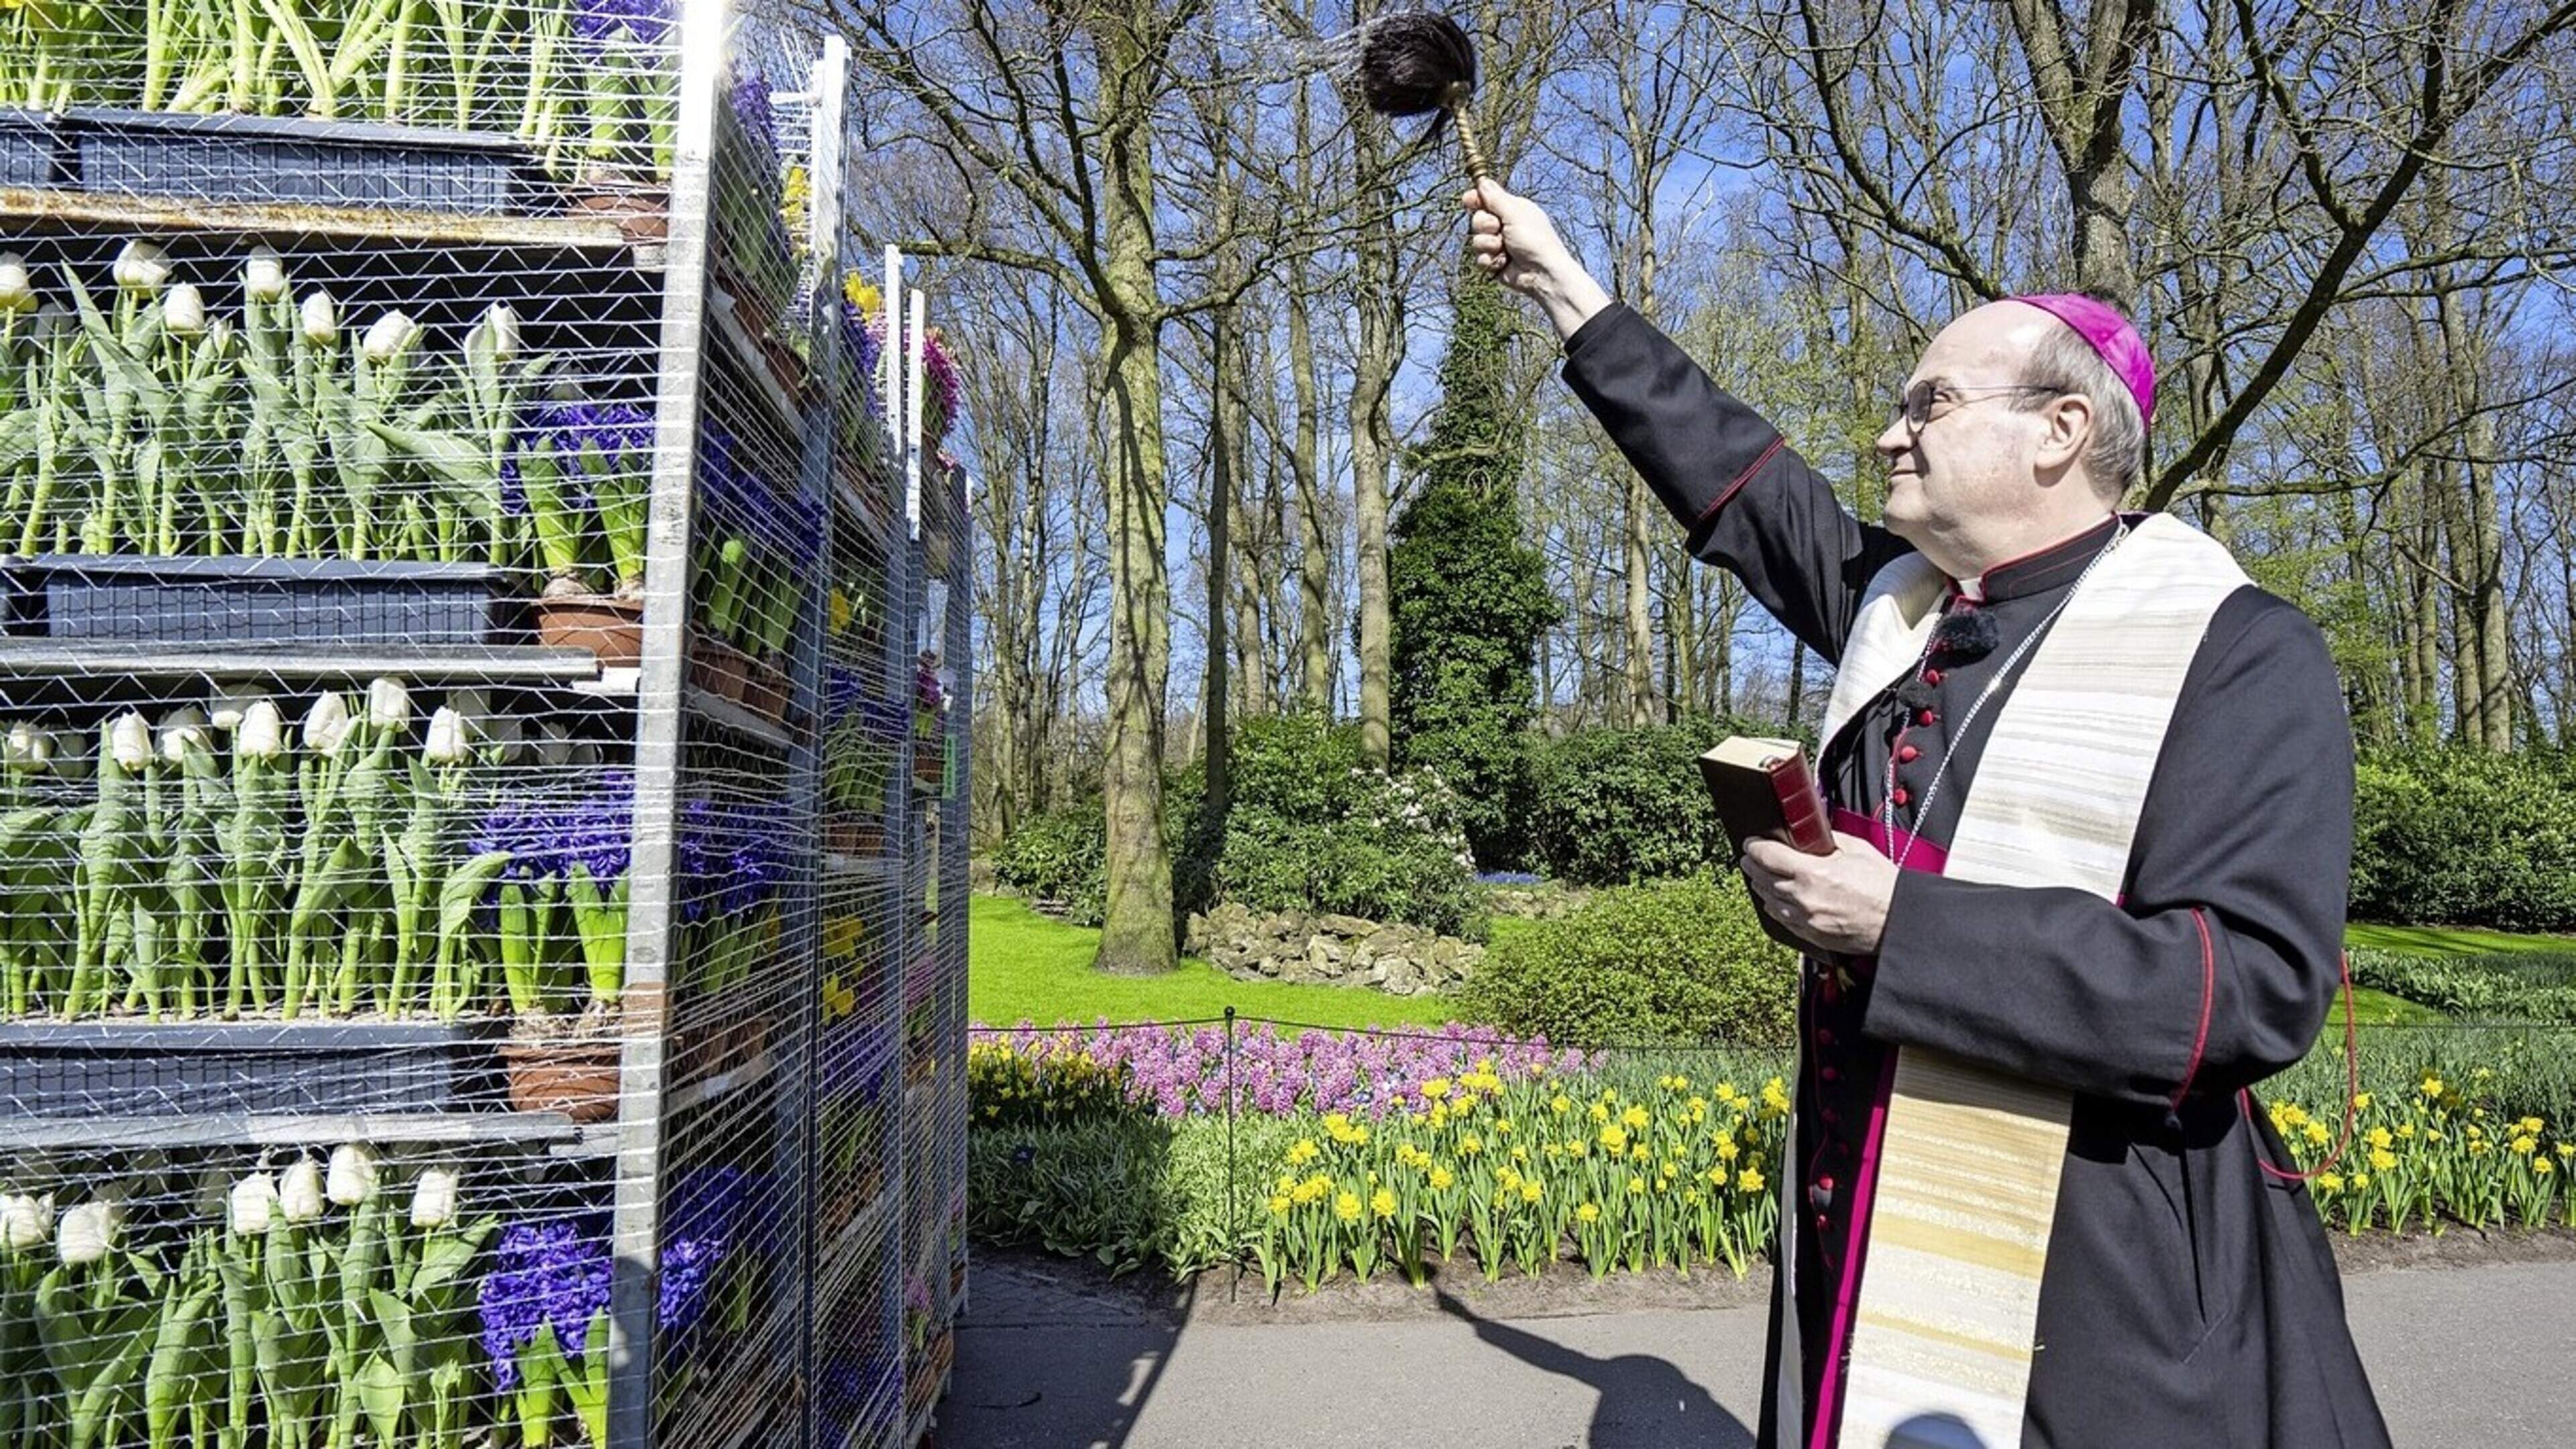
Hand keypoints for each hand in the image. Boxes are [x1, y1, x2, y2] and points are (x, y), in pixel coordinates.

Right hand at [1461, 180, 1610, 337]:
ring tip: (1504, 249)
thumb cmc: (1535, 241)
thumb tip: (1483, 181)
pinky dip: (1489, 260)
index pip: (1487, 200)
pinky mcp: (1495, 262)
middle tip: (1498, 229)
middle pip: (1478, 219)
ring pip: (1477, 240)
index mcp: (1513, 209)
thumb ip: (1496, 198)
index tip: (1467, 200)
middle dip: (1484, 225)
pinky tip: (1502, 263)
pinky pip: (1480, 258)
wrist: (1542, 273)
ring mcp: (1500, 245)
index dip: (1475, 199)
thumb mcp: (1515, 214)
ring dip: (1488, 244)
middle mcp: (1505, 226)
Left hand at [1740, 831, 1899, 957]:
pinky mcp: (1811, 935)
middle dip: (1752, 865)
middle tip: (1748, 858)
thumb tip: (1810, 835)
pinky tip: (1774, 899)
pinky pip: (1782, 919)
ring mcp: (1806, 919)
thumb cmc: (1884, 887)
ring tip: (1758, 876)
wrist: (1899, 921)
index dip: (1754, 847)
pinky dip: (1774, 907)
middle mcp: (1804, 898)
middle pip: (1762, 878)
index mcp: (1813, 873)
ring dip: (1760, 886)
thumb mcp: (1857, 850)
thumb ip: (1828, 841)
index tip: (1750, 843)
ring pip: (1769, 901)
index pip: (1768, 856)